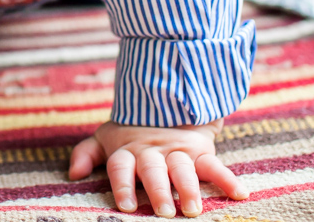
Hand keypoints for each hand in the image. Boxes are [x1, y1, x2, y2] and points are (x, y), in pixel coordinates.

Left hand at [68, 120, 246, 217]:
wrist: (164, 101)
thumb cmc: (131, 132)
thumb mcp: (106, 137)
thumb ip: (88, 153)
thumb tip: (73, 174)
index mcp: (128, 151)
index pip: (122, 167)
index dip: (123, 185)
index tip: (128, 206)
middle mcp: (152, 152)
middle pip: (154, 170)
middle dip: (159, 190)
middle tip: (164, 212)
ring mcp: (177, 151)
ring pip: (184, 168)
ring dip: (189, 188)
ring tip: (193, 209)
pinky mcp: (200, 150)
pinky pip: (215, 163)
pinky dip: (228, 178)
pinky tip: (239, 194)